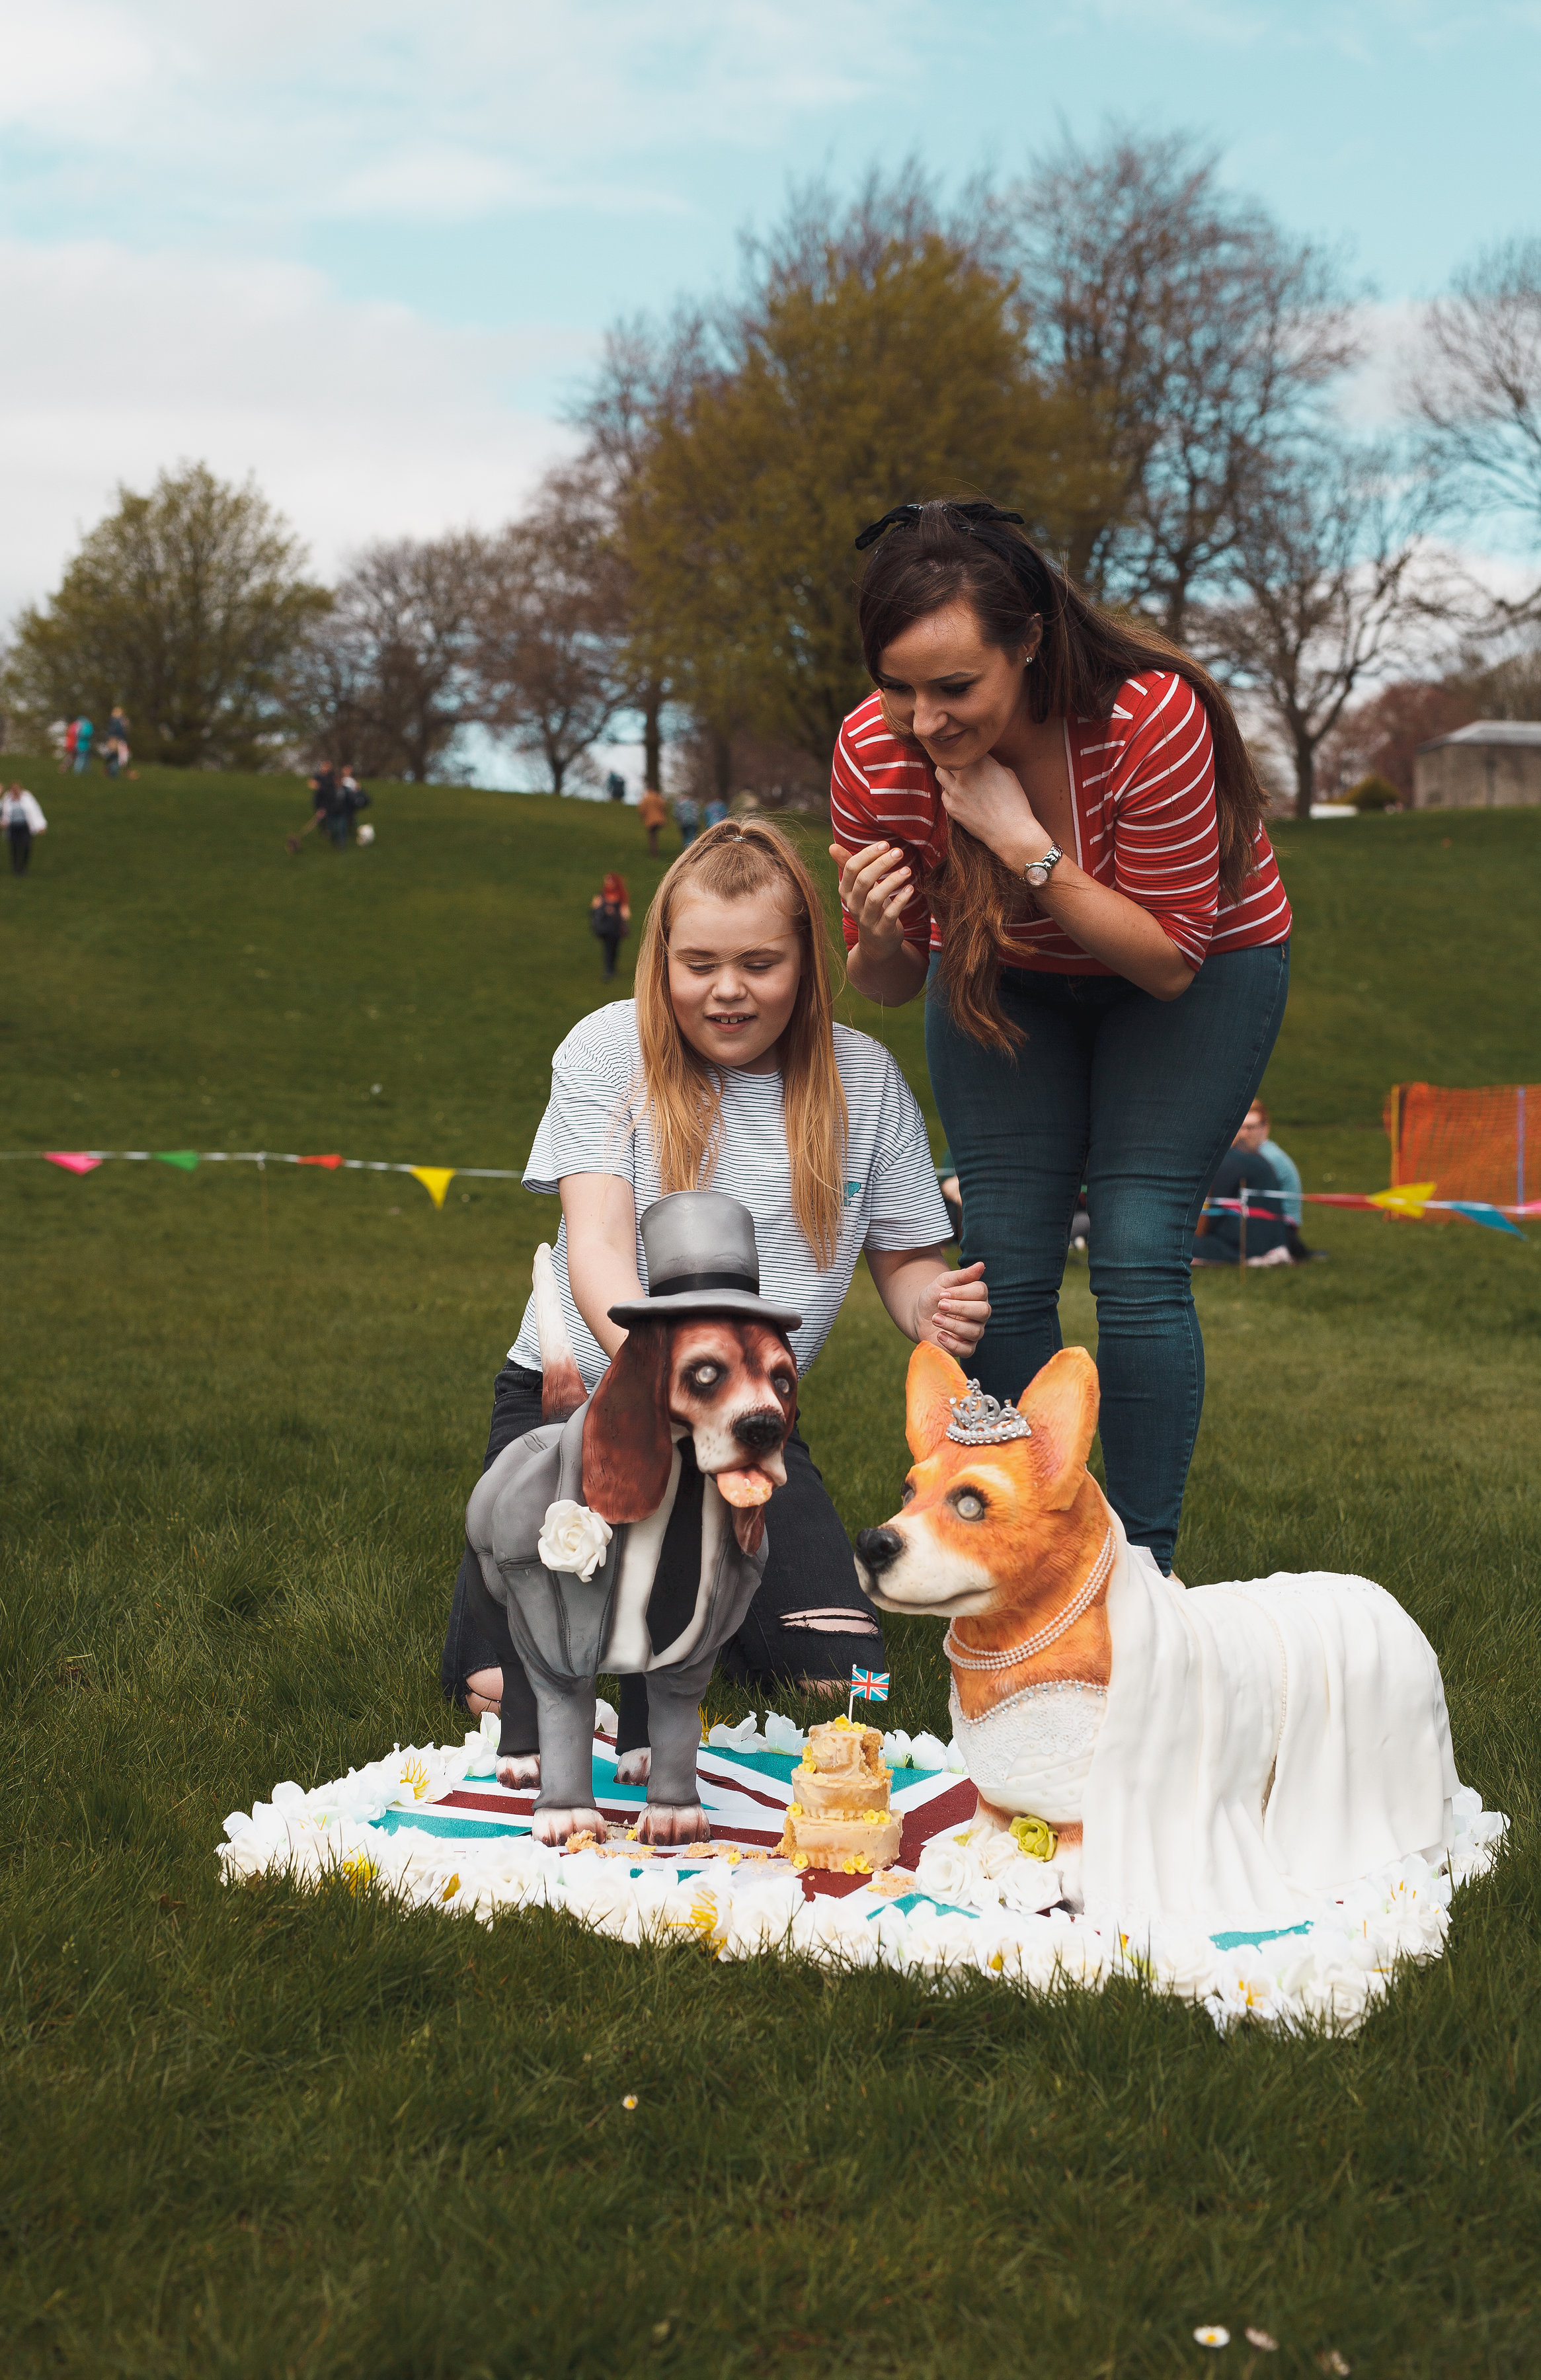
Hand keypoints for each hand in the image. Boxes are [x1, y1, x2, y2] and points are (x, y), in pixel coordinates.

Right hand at [830, 840, 913, 961]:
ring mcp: (867, 919)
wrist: (876, 943)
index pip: (851, 868)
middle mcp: (853, 905)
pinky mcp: (882, 930)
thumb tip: (831, 847)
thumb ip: (848, 866)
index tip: (885, 845)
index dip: (868, 854)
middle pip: (863, 880)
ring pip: (876, 897)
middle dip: (881, 864)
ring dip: (892, 881)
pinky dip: (900, 900)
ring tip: (908, 870)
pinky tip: (910, 888)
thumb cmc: (869, 907)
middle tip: (899, 852)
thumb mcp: (858, 887)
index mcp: (846, 891)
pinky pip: (890, 914)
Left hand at [914, 1260, 989, 1357]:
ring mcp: (974, 1332)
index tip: (942, 1294)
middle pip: (983, 1311)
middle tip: (940, 1305)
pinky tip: (939, 1335)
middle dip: (960, 1308)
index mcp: (977, 1296)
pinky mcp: (966, 1348)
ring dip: (952, 1325)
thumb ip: (961, 1275)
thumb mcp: (943, 1283)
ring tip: (935, 1318)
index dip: (961, 1292)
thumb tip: (981, 1265)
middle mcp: (980, 1314)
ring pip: (975, 1331)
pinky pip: (968, 1350)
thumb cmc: (934, 1297)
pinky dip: (952, 1343)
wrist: (919, 1316)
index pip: (980, 1291)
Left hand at [934, 756, 1052, 872]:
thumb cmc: (1014, 802)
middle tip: (959, 763)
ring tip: (956, 776)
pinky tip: (961, 795)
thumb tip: (978, 758)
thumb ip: (989, 762)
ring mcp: (956, 792)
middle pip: (947, 757)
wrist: (1011, 831)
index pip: (964, 747)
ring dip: (946, 772)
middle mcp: (965, 775)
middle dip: (953, 759)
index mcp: (981, 762)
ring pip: (940, 773)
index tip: (971, 753)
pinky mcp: (951, 808)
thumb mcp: (1007, 773)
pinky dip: (950, 792)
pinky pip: (944, 794)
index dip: (967, 750)